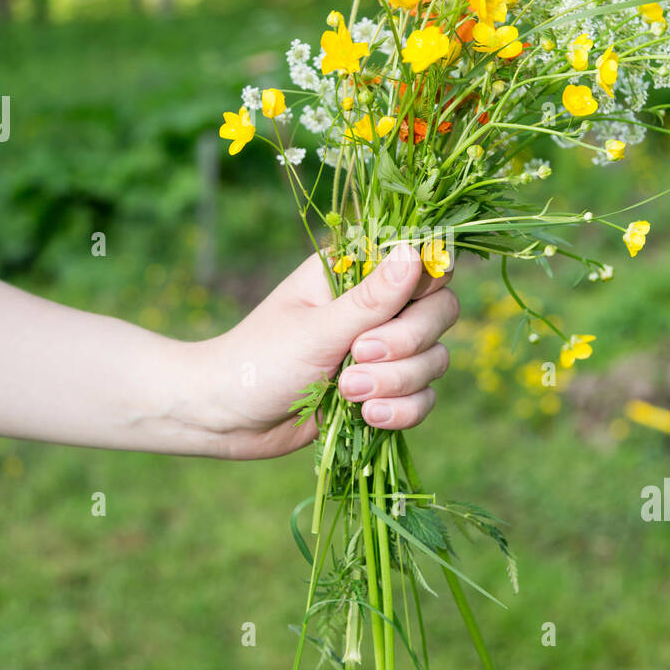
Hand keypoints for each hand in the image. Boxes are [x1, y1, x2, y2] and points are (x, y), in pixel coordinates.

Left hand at [192, 243, 458, 459]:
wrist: (229, 419)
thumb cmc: (260, 361)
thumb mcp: (316, 329)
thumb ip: (371, 298)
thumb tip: (416, 250)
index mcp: (356, 271)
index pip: (423, 262)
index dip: (424, 286)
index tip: (394, 313)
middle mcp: (377, 306)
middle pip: (440, 313)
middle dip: (407, 344)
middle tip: (358, 356)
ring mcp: (384, 350)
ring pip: (435, 360)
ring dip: (397, 382)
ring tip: (345, 393)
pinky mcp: (384, 391)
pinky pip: (423, 398)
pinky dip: (402, 411)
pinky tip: (368, 418)